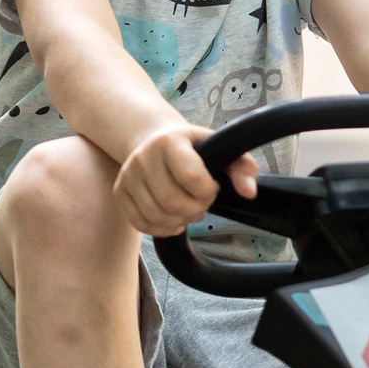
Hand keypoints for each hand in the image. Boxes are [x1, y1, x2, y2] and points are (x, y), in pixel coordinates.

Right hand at [114, 122, 258, 237]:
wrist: (154, 139)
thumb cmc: (193, 147)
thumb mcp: (221, 147)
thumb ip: (243, 167)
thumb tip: (249, 192)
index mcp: (170, 141)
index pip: (191, 177)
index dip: (207, 191)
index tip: (211, 186)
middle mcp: (143, 157)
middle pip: (172, 202)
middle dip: (194, 209)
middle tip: (200, 202)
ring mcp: (128, 175)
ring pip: (156, 216)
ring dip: (179, 221)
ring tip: (187, 209)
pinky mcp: (119, 191)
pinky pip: (140, 223)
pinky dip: (160, 229)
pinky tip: (172, 219)